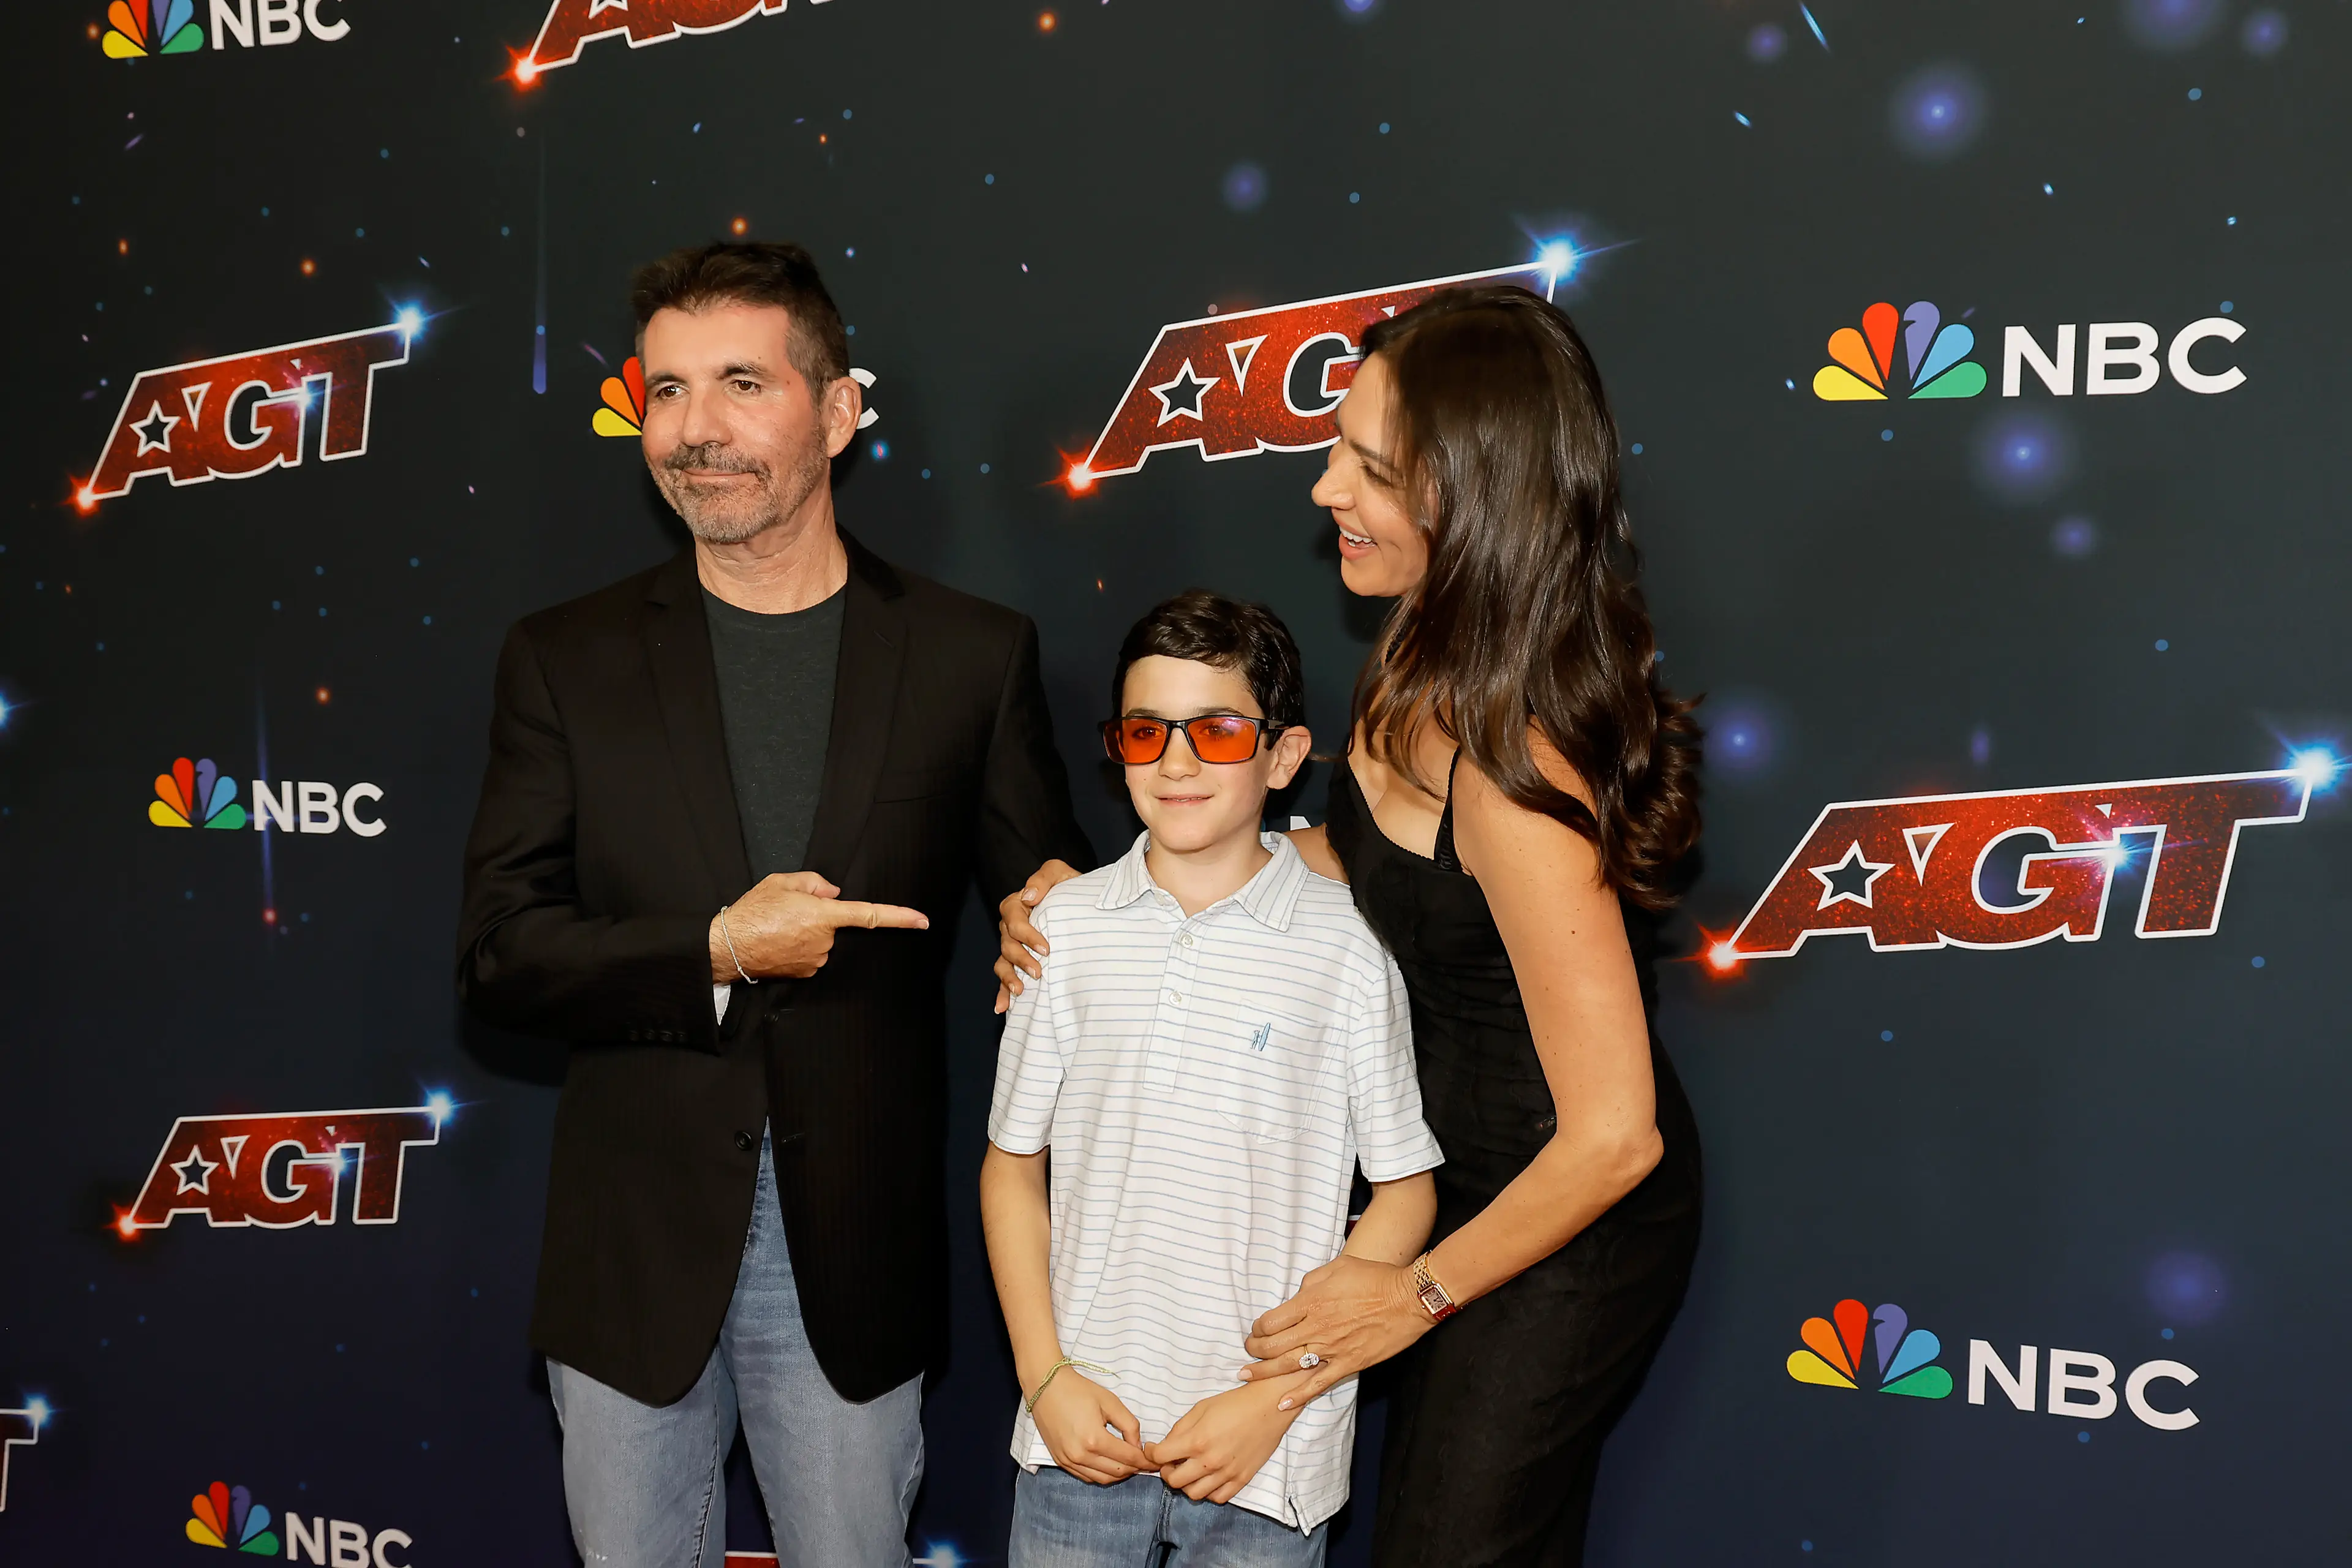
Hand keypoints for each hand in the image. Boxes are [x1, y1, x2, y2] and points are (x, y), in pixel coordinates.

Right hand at [711, 871, 928, 981]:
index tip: (923, 921)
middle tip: (787, 912)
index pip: (869, 915)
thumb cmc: (751, 912)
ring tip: (778, 928)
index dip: (899, 917)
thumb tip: (833, 893)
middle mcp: (824, 941)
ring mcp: (816, 960)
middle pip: (834, 924)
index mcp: (823, 915)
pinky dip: (798, 947)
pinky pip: (811, 955)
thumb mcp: (781, 882)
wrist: (726, 947)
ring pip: (822, 940)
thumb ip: (814, 882)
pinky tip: (778, 942)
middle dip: (819, 916)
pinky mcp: (805, 973)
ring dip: (806, 932)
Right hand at [993, 859, 1080, 1012]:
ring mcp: (1014, 946)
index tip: (1046, 948)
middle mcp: (1011, 928)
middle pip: (1007, 944)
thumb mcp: (1059, 874)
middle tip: (1038, 972)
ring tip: (1020, 992)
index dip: (1026, 934)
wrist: (1079, 903)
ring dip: (1008, 978)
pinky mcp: (1020, 962)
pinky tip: (1003, 1008)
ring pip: (1003, 963)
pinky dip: (1002, 993)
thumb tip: (1029, 897)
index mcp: (1018, 905)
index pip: (1013, 918)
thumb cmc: (1069, 887)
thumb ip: (1043, 878)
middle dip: (1021, 959)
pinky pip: (1005, 978)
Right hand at [1028, 1368, 1152, 1485]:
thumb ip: (1129, 1425)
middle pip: (1116, 1472)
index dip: (1144, 1461)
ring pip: (1102, 1479)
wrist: (1045, 1386)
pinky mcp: (1060, 1461)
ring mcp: (1068, 1461)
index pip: (1128, 1458)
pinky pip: (1086, 1477)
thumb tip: (1137, 1446)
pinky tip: (1110, 1465)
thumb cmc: (1078, 1390)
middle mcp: (1080, 1456)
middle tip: (1144, 1462)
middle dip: (1134, 1469)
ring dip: (1119, 1474)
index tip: (1156, 1462)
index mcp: (1094, 1439)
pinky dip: (1101, 1475)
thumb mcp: (1110, 1402)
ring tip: (1129, 1464)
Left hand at [1145, 1373, 1311, 1502]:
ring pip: (1193, 1494)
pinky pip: (1217, 1498)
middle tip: (1171, 1461)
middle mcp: (1209, 1461)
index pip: (1160, 1457)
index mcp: (1196, 1440)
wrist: (1269, 1407)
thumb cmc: (1234, 1403)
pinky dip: (1208, 1492)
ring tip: (1189, 1470)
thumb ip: (1180, 1428)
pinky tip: (1208, 1478)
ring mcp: (1226, 1474)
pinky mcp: (1241, 1480)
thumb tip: (1166, 1445)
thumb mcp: (1201, 1408)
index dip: (1151, 1453)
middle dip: (1166, 1471)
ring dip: (1186, 1483)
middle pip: (1173, 1481)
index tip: (1153, 1449)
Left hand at [1238, 1255, 1431, 1408]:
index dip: (1258, 1327)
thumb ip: (1312, 1281)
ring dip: (1264, 1372)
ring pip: (1289, 1365)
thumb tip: (1299, 1294)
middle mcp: (1316, 1326)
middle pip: (1273, 1345)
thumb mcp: (1338, 1267)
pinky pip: (1318, 1383)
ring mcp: (1332, 1348)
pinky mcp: (1348, 1363)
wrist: (1409, 1298)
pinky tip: (1282, 1404)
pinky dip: (1298, 1395)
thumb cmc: (1375, 1277)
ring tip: (1246, 1376)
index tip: (1256, 1330)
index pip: (1271, 1320)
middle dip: (1254, 1350)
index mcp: (1312, 1301)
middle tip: (1247, 1352)